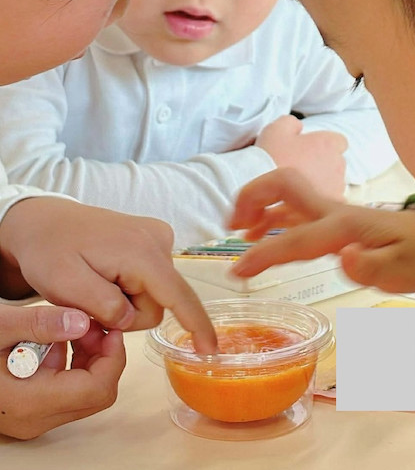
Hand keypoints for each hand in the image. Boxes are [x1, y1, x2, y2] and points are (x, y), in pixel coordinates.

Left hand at [0, 198, 216, 353]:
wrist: (44, 222)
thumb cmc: (50, 251)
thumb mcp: (64, 284)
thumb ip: (104, 305)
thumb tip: (130, 318)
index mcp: (141, 252)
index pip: (178, 296)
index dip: (196, 325)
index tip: (211, 351)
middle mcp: (158, 239)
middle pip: (158, 305)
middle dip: (125, 314)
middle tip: (88, 299)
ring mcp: (158, 237)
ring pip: (153, 296)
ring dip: (123, 302)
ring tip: (93, 283)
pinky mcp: (153, 240)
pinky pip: (150, 282)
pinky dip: (127, 288)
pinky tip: (104, 275)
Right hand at [0, 304, 124, 438]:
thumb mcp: (0, 325)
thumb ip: (41, 323)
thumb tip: (82, 320)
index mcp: (28, 401)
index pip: (97, 389)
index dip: (112, 357)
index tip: (109, 327)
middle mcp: (32, 419)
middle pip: (95, 393)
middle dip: (101, 354)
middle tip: (88, 322)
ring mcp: (30, 418)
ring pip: (82, 394)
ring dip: (86, 358)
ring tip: (69, 327)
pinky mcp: (28, 410)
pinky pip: (64, 392)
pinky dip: (69, 364)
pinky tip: (52, 340)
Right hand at [228, 170, 414, 292]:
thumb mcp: (401, 271)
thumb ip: (371, 267)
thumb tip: (345, 257)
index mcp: (344, 226)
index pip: (295, 238)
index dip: (264, 254)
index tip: (238, 272)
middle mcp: (331, 211)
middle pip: (285, 184)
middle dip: (253, 197)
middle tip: (233, 226)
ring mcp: (328, 211)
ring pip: (284, 192)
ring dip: (256, 203)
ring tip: (236, 230)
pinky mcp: (328, 218)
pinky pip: (291, 208)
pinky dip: (268, 215)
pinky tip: (257, 234)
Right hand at [256, 115, 346, 199]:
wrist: (261, 188)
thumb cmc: (270, 157)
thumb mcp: (276, 129)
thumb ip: (291, 123)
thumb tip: (297, 126)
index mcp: (328, 144)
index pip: (338, 141)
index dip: (323, 145)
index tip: (309, 150)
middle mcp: (338, 165)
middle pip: (335, 163)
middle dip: (321, 166)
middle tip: (298, 169)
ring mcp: (336, 188)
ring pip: (331, 184)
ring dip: (318, 184)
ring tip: (294, 188)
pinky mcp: (328, 208)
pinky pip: (325, 202)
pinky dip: (314, 201)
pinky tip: (296, 202)